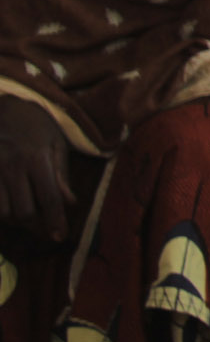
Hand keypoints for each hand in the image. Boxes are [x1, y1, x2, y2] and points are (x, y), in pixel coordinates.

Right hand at [0, 97, 74, 242]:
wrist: (4, 104)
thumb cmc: (35, 123)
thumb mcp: (57, 142)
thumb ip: (62, 174)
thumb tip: (70, 203)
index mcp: (37, 158)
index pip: (49, 199)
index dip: (55, 221)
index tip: (60, 237)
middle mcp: (12, 167)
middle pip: (23, 212)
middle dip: (36, 226)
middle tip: (46, 229)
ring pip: (3, 212)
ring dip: (17, 221)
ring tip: (30, 217)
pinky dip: (1, 212)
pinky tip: (11, 209)